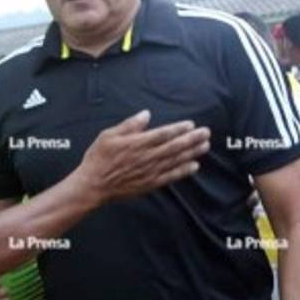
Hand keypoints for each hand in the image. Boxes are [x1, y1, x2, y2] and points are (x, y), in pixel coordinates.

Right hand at [75, 111, 209, 203]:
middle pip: (174, 147)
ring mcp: (150, 172)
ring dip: (192, 153)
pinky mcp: (150, 184)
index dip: (179, 129)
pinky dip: (183, 171)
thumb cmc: (99, 158)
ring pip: (176, 161)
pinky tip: (194, 166)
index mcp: (137, 143)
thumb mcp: (109, 135)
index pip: (163, 134)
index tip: (191, 125)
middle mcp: (147, 157)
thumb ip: (129, 125)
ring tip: (205, 146)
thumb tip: (146, 114)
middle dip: (192, 139)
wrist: (93, 185)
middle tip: (206, 133)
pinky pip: (170, 177)